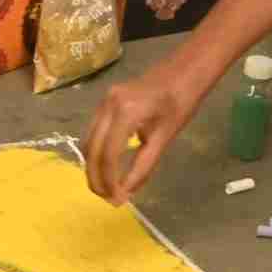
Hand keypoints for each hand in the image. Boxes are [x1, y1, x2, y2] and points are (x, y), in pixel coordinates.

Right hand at [83, 68, 210, 202]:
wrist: (183, 71)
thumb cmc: (181, 102)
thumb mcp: (164, 138)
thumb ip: (143, 166)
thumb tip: (126, 192)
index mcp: (125, 112)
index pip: (107, 154)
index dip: (109, 181)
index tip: (117, 200)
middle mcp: (108, 105)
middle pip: (91, 149)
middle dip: (96, 178)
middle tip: (108, 199)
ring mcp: (103, 102)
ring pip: (88, 142)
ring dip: (94, 167)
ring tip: (107, 188)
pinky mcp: (105, 103)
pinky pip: (94, 133)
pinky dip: (97, 153)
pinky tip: (108, 168)